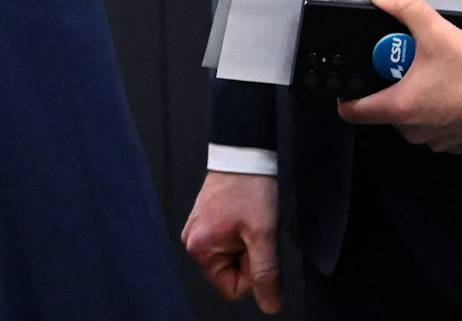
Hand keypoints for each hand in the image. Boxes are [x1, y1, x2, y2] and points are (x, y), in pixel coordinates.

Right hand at [181, 171, 280, 314]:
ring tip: (250, 222)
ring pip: (231, 259)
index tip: (255, 245)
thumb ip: (266, 273)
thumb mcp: (263, 235)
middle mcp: (192, 243)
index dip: (252, 274)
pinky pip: (227, 245)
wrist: (242, 155)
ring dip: (246, 246)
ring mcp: (197, 232)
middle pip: (230, 274)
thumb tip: (270, 306)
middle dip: (248, 258)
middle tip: (254, 231)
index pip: (232, 289)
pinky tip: (244, 217)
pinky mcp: (204, 223)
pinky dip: (241, 236)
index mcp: (200, 249)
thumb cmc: (249, 190)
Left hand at [335, 0, 461, 152]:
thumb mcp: (438, 32)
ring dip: (415, 102)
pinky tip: (453, 93)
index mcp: (402, 108)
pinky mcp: (461, 145)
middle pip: (384, 112)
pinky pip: (437, 130)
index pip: (352, 112)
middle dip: (389, 88)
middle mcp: (416, 131)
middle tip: (403, 66)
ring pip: (412, 121)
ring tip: (431, 76)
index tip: (351, 81)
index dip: (346, 95)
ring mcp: (439, 142)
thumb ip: (405, 8)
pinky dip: (439, 114)